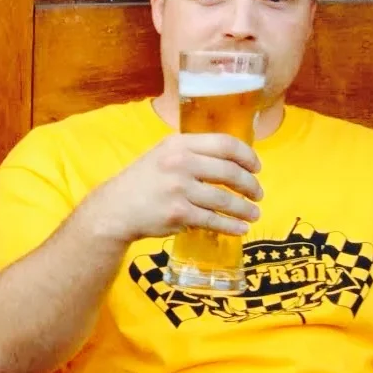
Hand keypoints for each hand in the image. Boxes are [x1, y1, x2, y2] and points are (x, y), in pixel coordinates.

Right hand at [81, 133, 261, 246]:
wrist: (115, 209)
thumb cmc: (142, 182)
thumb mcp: (162, 155)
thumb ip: (191, 153)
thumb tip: (231, 161)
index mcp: (178, 144)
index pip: (225, 144)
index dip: (247, 156)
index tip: (256, 168)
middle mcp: (179, 163)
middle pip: (230, 172)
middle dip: (250, 185)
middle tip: (258, 194)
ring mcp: (178, 189)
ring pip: (225, 199)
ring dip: (245, 209)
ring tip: (253, 214)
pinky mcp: (178, 214)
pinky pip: (213, 220)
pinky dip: (231, 226)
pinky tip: (240, 228)